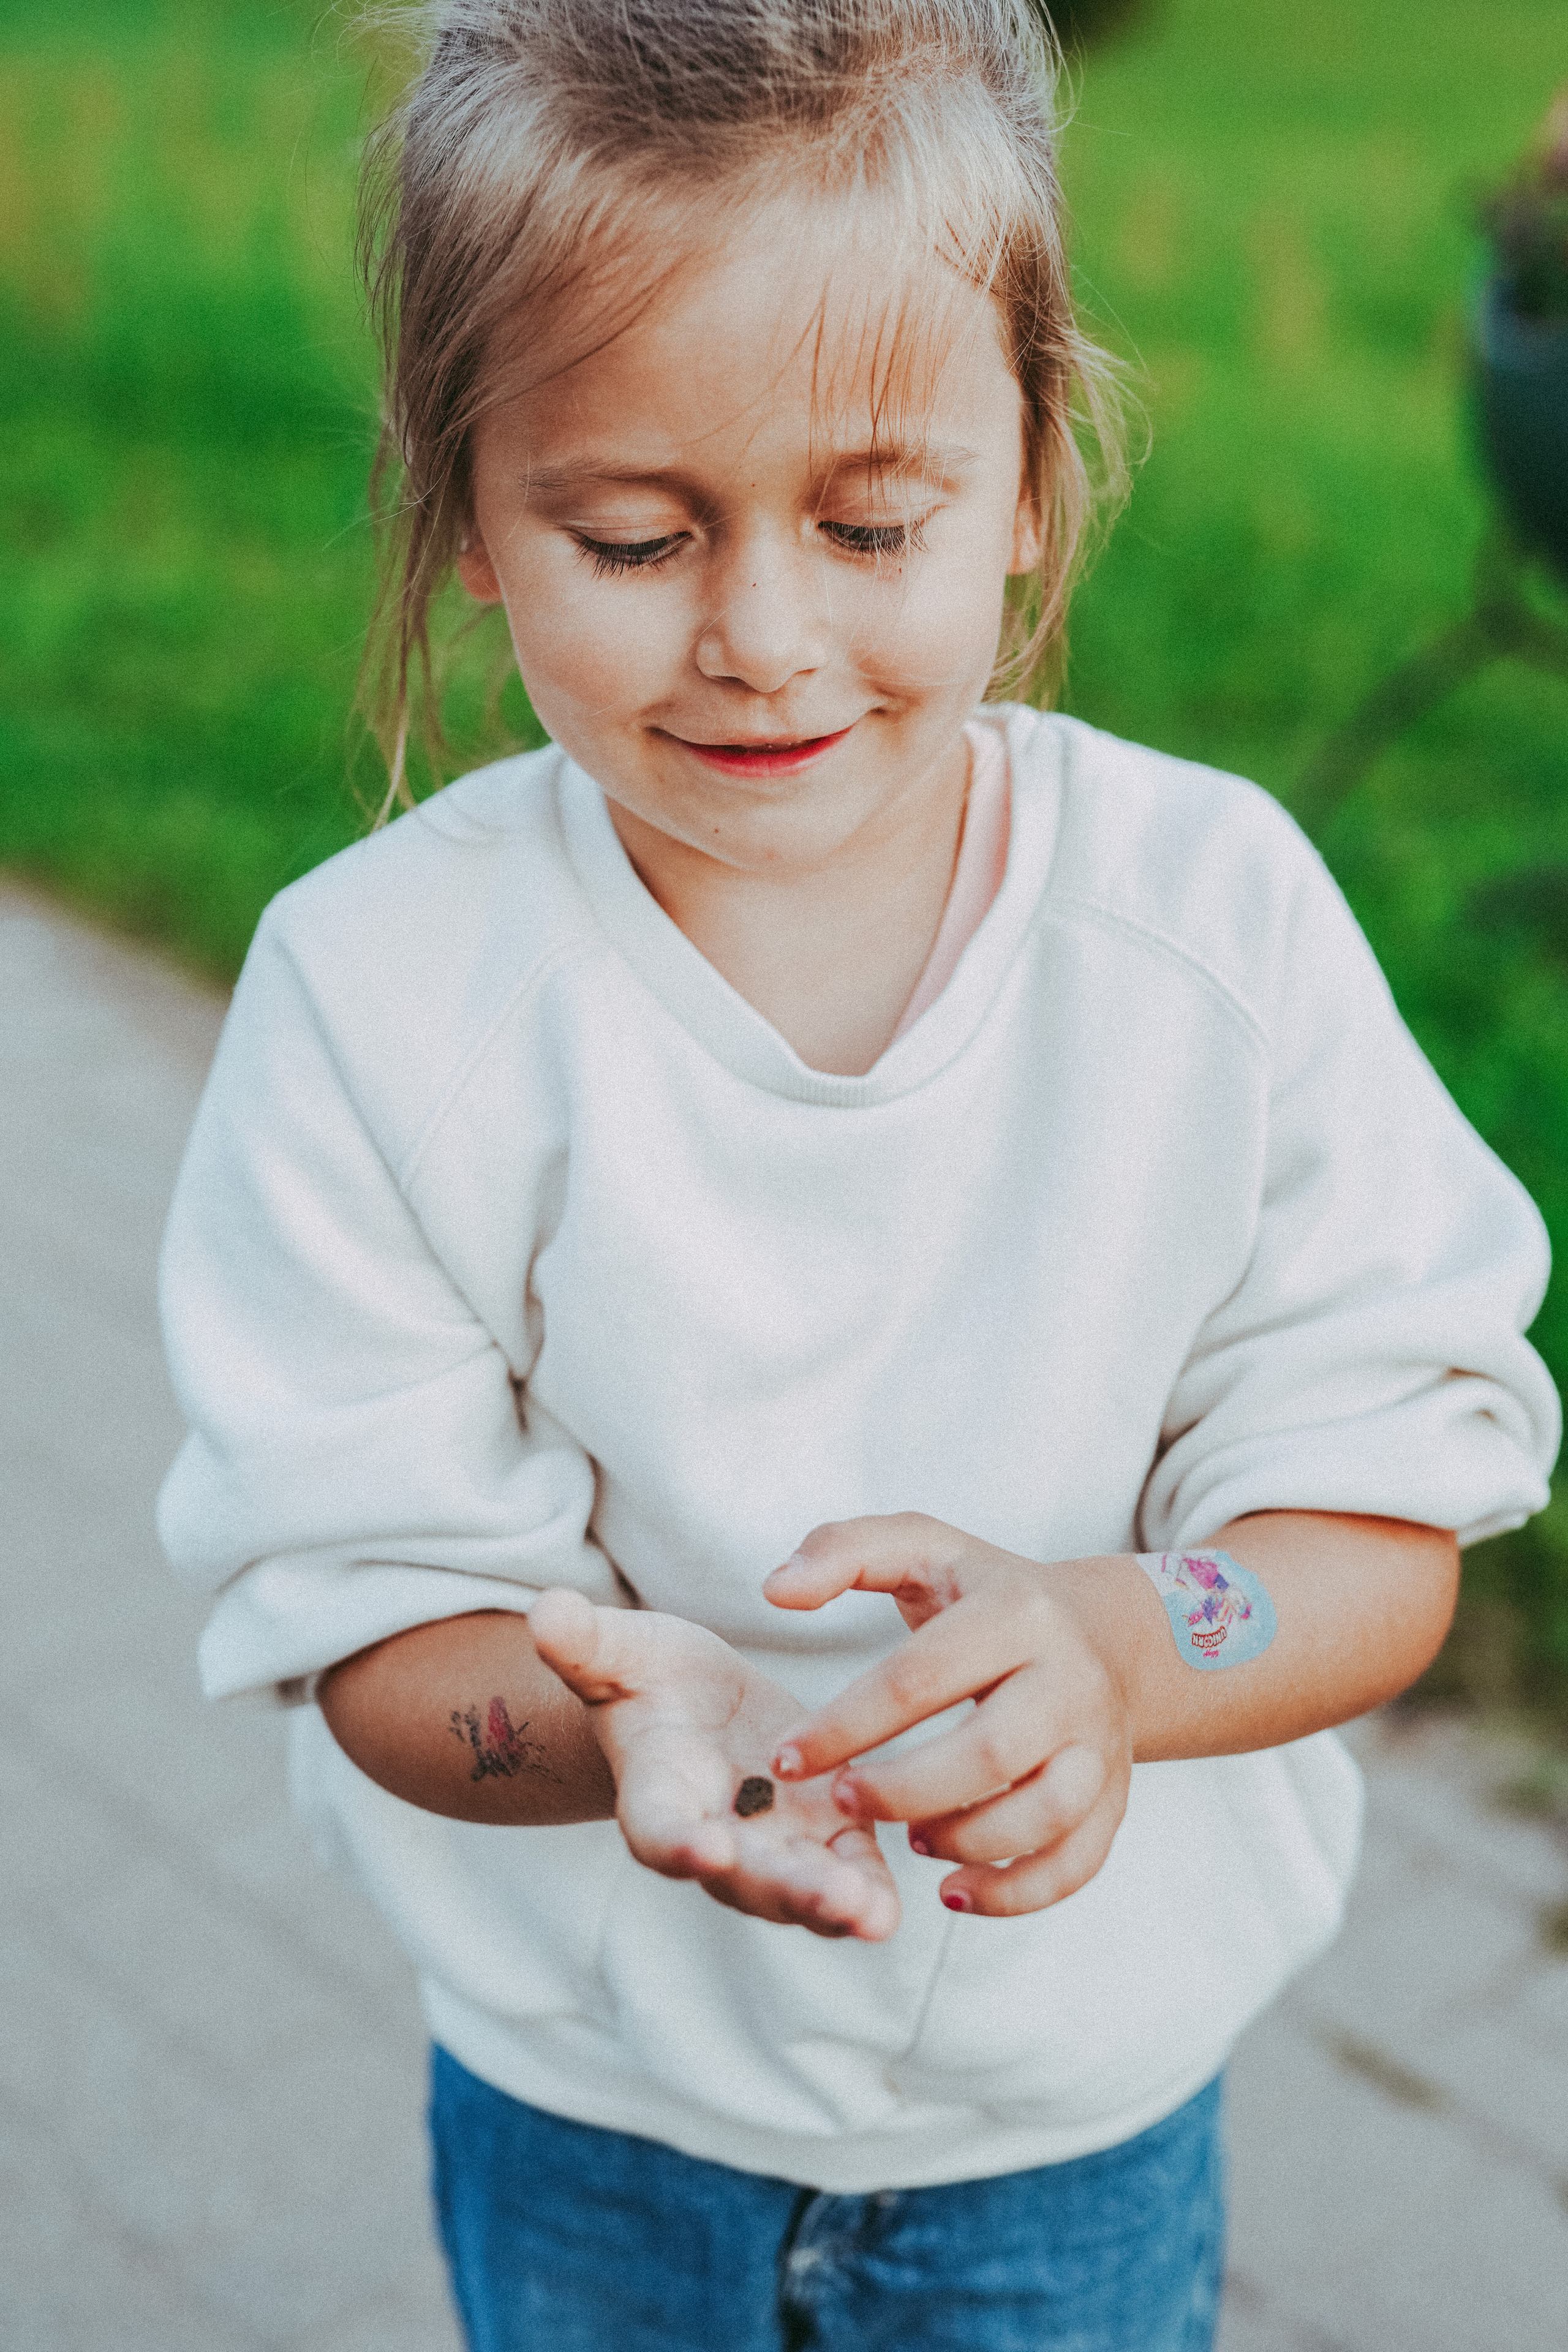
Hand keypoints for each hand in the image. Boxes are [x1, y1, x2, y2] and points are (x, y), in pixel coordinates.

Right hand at [529, 1588, 899, 1940]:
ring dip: (832, 1905)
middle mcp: (710, 1838)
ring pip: (798, 1888)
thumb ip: (585, 1642)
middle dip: (783, 1888)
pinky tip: (890, 1911)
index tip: (706, 1846)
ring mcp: (769, 1846)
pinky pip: (844, 1873)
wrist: (692, 1709)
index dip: (678, 1841)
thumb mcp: (618, 1652)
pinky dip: (867, 1893)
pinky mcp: (822, 1835)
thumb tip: (546, 1609)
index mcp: (654, 1796)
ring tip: (869, 1915)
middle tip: (826, 1899)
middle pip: (742, 1877)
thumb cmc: (646, 1679)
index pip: (660, 1828)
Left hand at [763, 1515, 1135, 1917]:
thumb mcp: (922, 1547)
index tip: (787, 1759)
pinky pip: (1076, 1863)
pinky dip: (1016, 1892)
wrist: (1106, 1632)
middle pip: (989, 1752)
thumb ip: (841, 1550)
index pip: (920, 1676)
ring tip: (907, 1838)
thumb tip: (776, 1589)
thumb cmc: (988, 1594)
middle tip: (843, 1802)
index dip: (844, 1724)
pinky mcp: (1114, 1798)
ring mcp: (1098, 1743)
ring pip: (1044, 1814)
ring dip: (963, 1840)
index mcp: (1015, 1613)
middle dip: (903, 1789)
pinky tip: (953, 1891)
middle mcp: (1069, 1679)